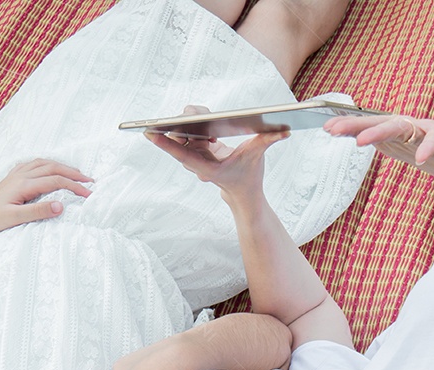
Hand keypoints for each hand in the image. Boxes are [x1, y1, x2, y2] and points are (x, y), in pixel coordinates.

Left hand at [0, 159, 92, 239]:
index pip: (56, 181)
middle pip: (53, 168)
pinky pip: (34, 164)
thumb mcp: (16, 218)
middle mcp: (21, 175)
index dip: (75, 186)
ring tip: (76, 173)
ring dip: (62, 166)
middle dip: (73, 173)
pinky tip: (50, 167)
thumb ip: (38, 211)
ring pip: (44, 163)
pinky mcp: (12, 177)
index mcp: (24, 184)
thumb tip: (61, 206)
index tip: (89, 194)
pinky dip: (47, 164)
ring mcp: (16, 174)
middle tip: (90, 181)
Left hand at [146, 106, 289, 203]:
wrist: (243, 192)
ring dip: (188, 121)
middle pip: (179, 138)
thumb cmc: (248, 177)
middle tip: (190, 113)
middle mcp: (196, 162)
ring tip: (199, 114)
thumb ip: (268, 141)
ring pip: (182, 133)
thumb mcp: (257, 157)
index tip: (148, 132)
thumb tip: (284, 131)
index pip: (182, 154)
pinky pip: (189, 131)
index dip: (165, 144)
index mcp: (206, 168)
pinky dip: (195, 122)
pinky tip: (205, 117)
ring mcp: (195, 156)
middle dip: (180, 124)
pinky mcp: (198, 149)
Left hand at [323, 115, 433, 190]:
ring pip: (402, 128)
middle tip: (334, 131)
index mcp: (399, 130)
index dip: (349, 125)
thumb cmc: (433, 151)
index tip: (325, 128)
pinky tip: (420, 158)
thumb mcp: (403, 148)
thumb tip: (352, 134)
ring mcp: (430, 130)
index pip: (370, 125)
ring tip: (362, 142)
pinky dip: (429, 147)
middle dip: (356, 125)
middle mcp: (411, 126)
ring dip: (381, 132)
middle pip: (380, 122)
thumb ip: (381, 140)